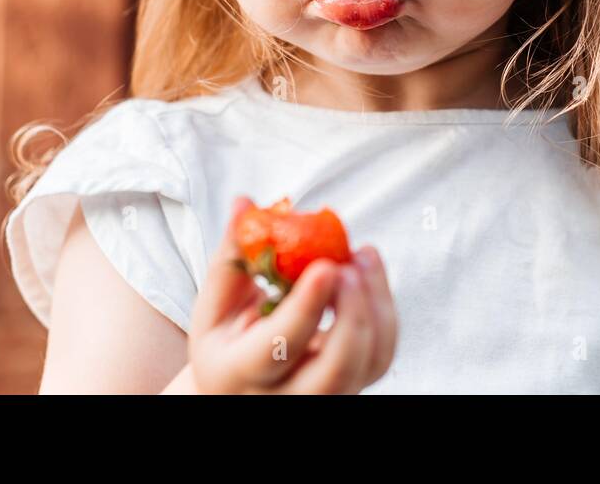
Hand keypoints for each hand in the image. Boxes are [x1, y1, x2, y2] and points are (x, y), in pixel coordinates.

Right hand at [187, 195, 397, 392]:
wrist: (242, 387)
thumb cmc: (226, 339)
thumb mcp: (216, 304)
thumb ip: (233, 255)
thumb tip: (245, 203)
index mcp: (238, 372)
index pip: (279, 346)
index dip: (306, 306)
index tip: (326, 266)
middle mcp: (284, 396)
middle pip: (335, 369)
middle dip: (353, 312)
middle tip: (349, 265)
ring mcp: (323, 396)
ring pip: (368, 362)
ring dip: (375, 304)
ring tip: (361, 257)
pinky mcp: (352, 387)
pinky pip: (381, 355)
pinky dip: (383, 310)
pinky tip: (367, 272)